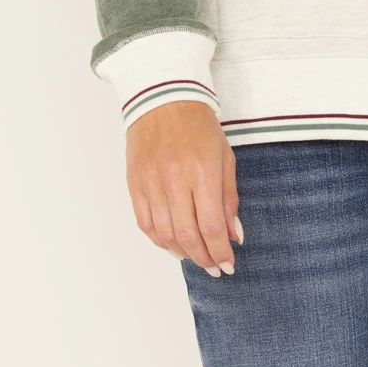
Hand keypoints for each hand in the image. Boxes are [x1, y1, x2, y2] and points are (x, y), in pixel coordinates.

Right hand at [124, 100, 242, 276]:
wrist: (163, 98)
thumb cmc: (199, 125)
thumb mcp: (224, 156)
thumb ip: (228, 198)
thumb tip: (233, 235)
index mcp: (201, 171)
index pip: (211, 225)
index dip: (220, 251)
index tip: (228, 264)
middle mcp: (174, 180)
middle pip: (187, 235)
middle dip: (203, 258)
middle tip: (214, 268)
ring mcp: (151, 183)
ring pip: (164, 234)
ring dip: (182, 252)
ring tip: (196, 257)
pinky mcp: (135, 184)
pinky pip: (146, 223)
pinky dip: (160, 240)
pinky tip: (173, 244)